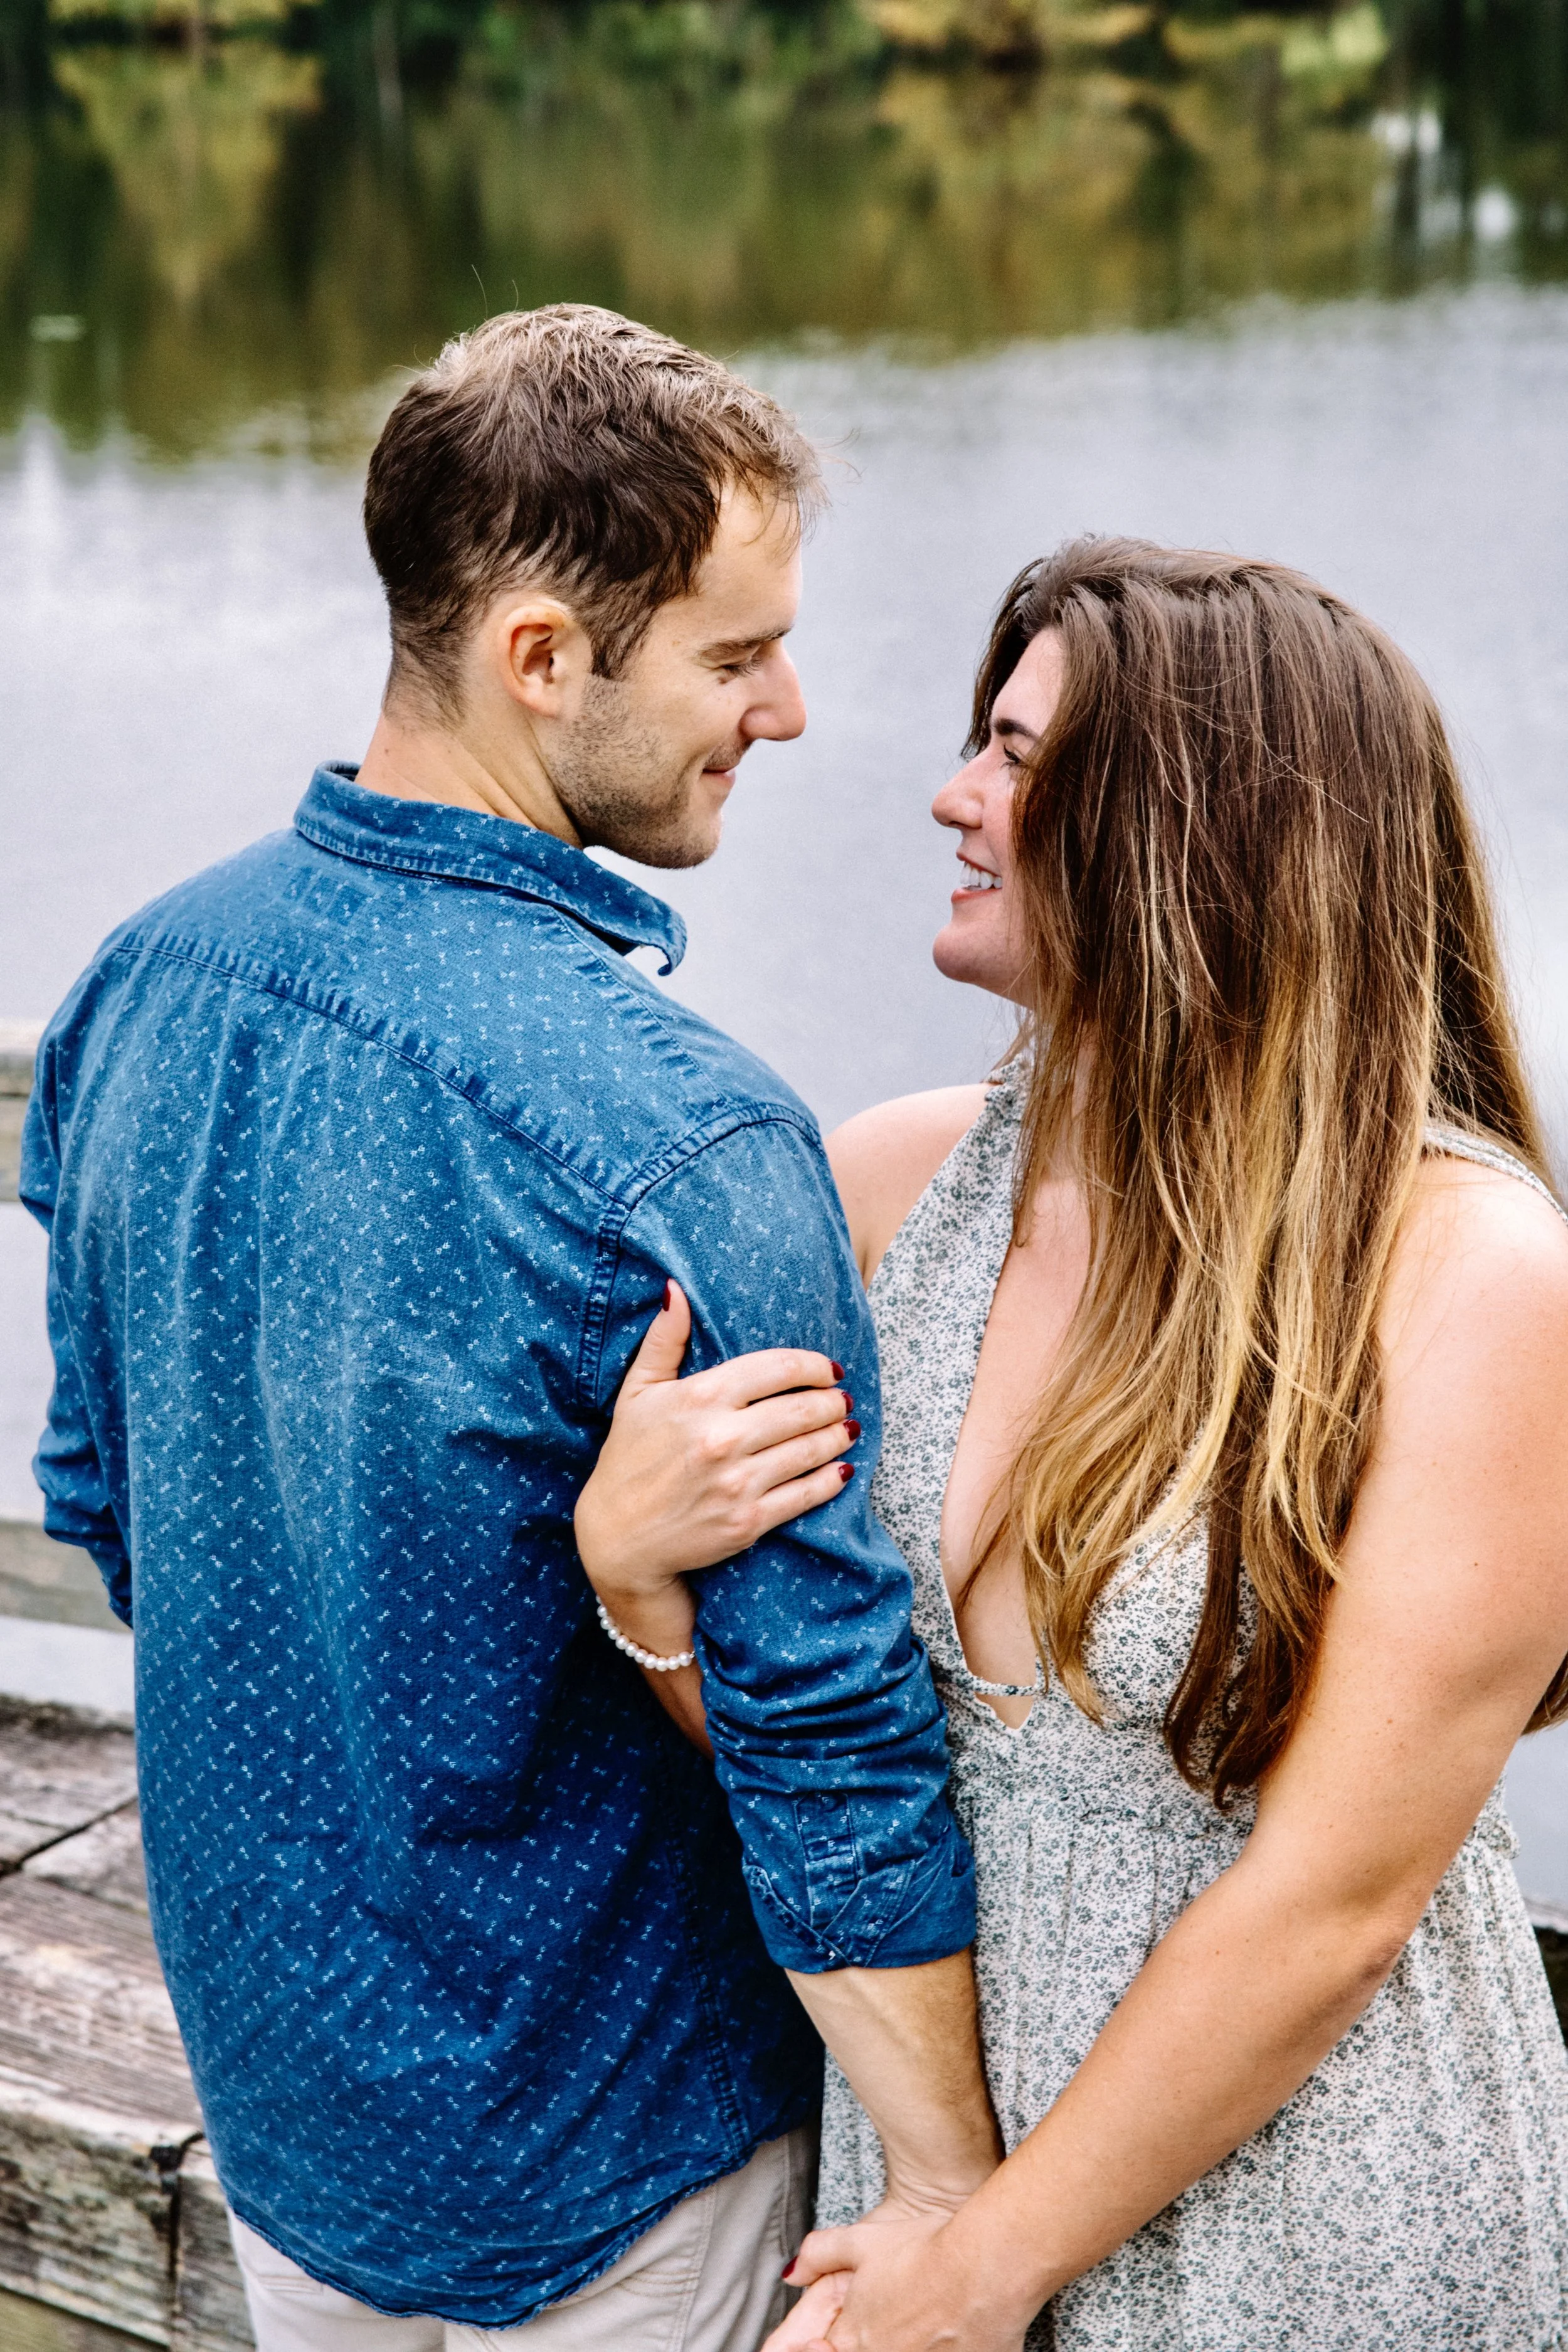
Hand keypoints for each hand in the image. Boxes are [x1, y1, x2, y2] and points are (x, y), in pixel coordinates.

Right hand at [574, 1281, 857, 1603]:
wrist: (618, 1538)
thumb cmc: (627, 1458)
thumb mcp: (637, 1393)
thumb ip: (662, 1339)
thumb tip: (675, 1289)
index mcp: (700, 1398)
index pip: (777, 1368)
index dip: (813, 1365)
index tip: (829, 1369)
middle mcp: (721, 1437)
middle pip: (802, 1408)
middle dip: (832, 1401)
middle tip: (843, 1399)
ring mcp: (737, 1482)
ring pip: (810, 1449)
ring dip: (839, 1435)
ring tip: (849, 1427)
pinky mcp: (748, 1521)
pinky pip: (806, 1495)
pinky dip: (832, 1479)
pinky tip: (843, 1469)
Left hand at [768, 2209, 1030, 2351]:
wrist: (986, 2266)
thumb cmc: (928, 2251)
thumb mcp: (862, 2240)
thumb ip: (820, 2254)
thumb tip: (793, 2272)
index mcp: (853, 2337)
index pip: (822, 2350)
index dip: (823, 2344)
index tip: (827, 2339)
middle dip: (875, 2338)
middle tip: (899, 2319)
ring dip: (909, 2342)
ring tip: (926, 2322)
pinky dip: (934, 2346)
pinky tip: (947, 2330)